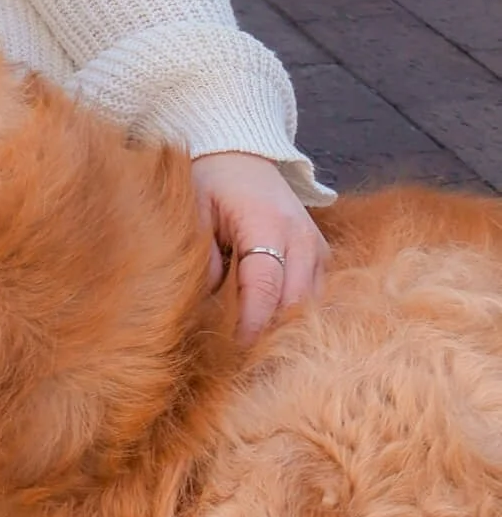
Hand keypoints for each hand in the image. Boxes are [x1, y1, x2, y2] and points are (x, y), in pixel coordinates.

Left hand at [192, 151, 328, 342]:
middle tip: (238, 361)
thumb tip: (210, 308)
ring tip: (253, 352)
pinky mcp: (322, 257)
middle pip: (294, 304)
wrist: (240, 155)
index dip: (250, 324)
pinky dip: (295, 317)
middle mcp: (302, 239)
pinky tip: (270, 332)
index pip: (265, 287)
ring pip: (310, 306)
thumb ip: (203, 258)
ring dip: (284, 330)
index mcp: (268, 224)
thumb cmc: (211, 183)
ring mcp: (318, 249)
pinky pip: (316, 298)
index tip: (231, 350)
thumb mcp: (194, 210)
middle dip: (268, 334)